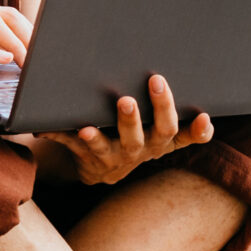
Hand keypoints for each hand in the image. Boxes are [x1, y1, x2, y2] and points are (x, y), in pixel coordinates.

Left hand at [36, 75, 212, 186]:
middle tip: (155, 82)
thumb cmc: (136, 135)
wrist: (100, 168)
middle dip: (156, 108)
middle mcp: (141, 148)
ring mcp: (114, 155)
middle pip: (154, 133)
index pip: (183, 133)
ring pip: (111, 145)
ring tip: (93, 122)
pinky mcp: (86, 156)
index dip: (197, 129)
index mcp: (160, 139)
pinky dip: (60, 135)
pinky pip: (71, 146)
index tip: (204, 116)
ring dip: (102, 133)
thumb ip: (178, 115)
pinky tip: (47, 127)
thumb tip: (199, 100)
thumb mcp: (159, 130)